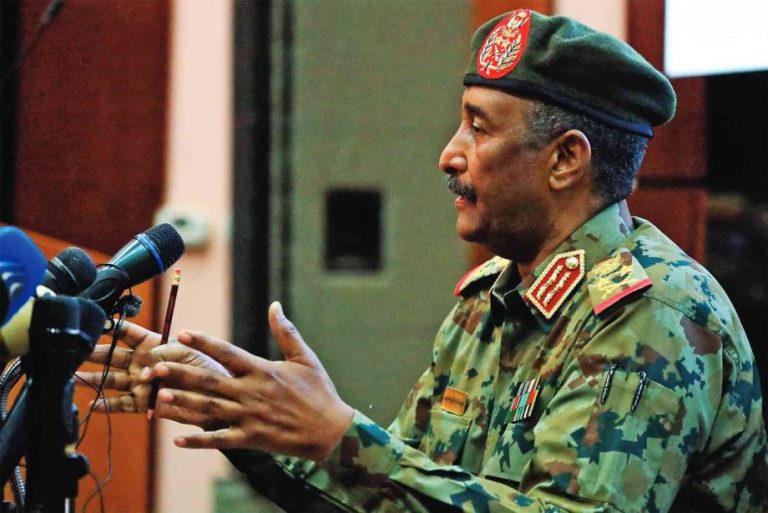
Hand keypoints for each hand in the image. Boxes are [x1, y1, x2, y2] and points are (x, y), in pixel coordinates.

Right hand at [75, 321, 229, 416]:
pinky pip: (122, 404)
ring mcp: (141, 383)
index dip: (112, 328)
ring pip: (112, 379)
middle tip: (75, 350)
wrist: (216, 398)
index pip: (128, 334)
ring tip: (73, 376)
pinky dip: (108, 405)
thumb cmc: (207, 370)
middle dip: (94, 353)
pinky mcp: (145, 402)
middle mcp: (143, 362)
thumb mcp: (190, 353)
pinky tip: (93, 404)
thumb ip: (168, 353)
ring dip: (94, 378)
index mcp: (154, 345)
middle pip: (112, 355)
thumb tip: (147, 362)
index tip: (94, 323)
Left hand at [146, 302, 354, 460]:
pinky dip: (198, 440)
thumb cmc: (319, 392)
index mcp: (263, 370)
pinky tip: (177, 439)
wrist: (331, 431)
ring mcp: (249, 417)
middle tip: (155, 367)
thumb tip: (275, 305)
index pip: (227, 353)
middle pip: (209, 381)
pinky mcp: (251, 439)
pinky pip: (220, 440)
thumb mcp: (305, 358)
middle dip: (180, 374)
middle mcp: (252, 392)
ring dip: (182, 404)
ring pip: (209, 409)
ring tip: (158, 397)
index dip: (204, 343)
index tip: (183, 333)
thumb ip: (287, 332)